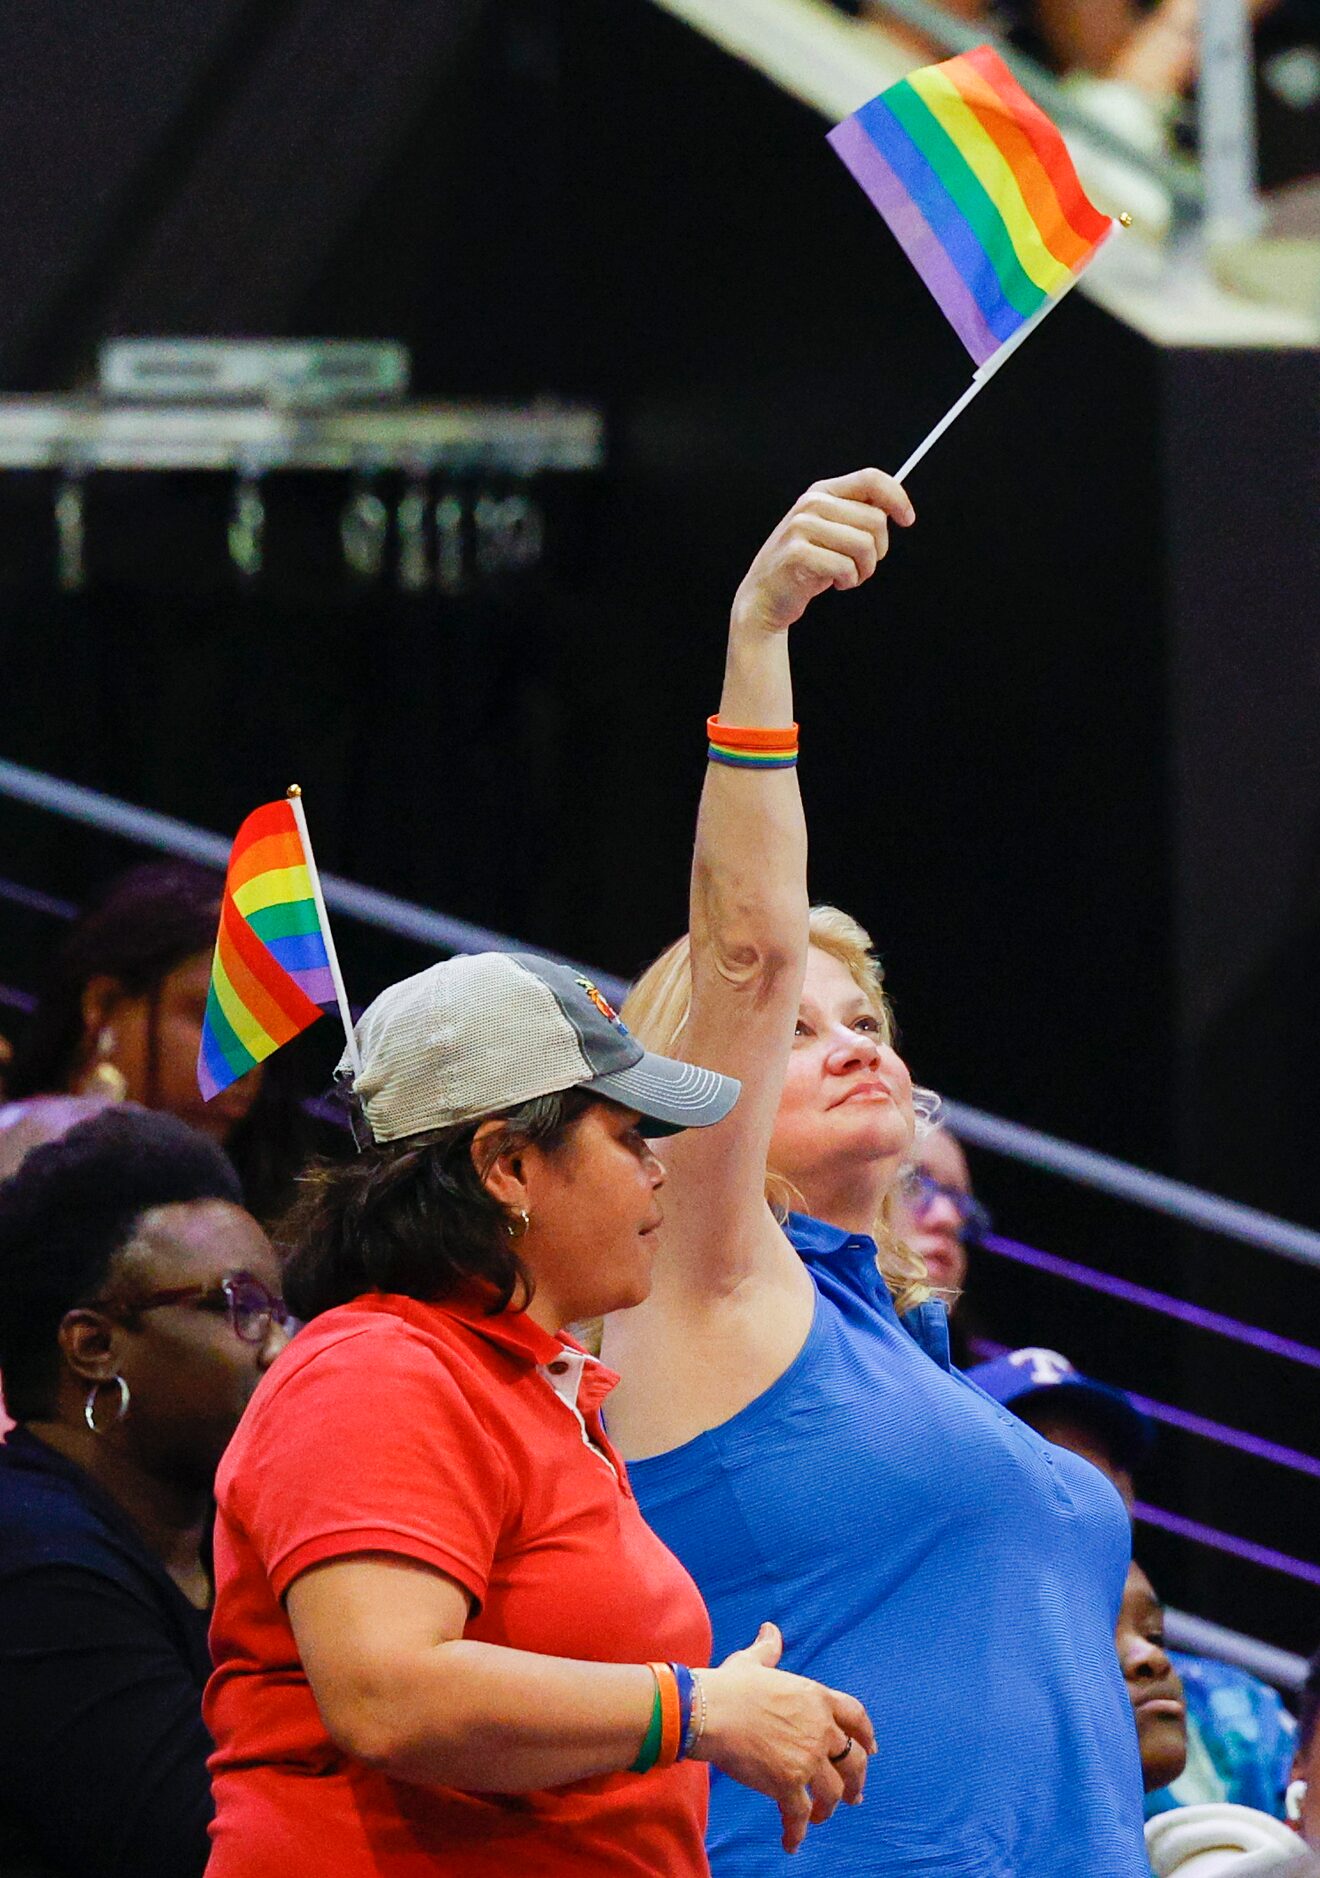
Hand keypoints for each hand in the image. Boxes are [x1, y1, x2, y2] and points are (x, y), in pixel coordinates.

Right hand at [695, 1622, 875, 1853]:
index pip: (856, 1716)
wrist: (707, 1711)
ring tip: (818, 1817)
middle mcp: (819, 1727)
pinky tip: (791, 1843)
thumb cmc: (728, 1685)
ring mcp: (806, 1757)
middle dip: (856, 1781)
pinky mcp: (787, 1782)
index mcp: (815, 1697)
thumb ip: (769, 1649)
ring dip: (828, 1808)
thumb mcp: (753, 1661)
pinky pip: (800, 1813)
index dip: (866, 1735)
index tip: (872, 1749)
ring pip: (833, 1791)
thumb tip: (771, 1630)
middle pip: (853, 1760)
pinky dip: (796, 1831)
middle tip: (853, 1795)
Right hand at [730, 469, 914, 638]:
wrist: (766, 595)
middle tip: (862, 564)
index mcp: (823, 492)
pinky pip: (845, 566)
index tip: (907, 519)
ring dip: (864, 569)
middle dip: (878, 550)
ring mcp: (801, 527)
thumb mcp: (832, 531)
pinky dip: (848, 581)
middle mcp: (812, 504)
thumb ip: (857, 515)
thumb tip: (894, 508)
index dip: (897, 497)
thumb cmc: (807, 564)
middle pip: (875, 520)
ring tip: (848, 575)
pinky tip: (834, 583)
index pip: (871, 479)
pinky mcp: (798, 553)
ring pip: (865, 545)